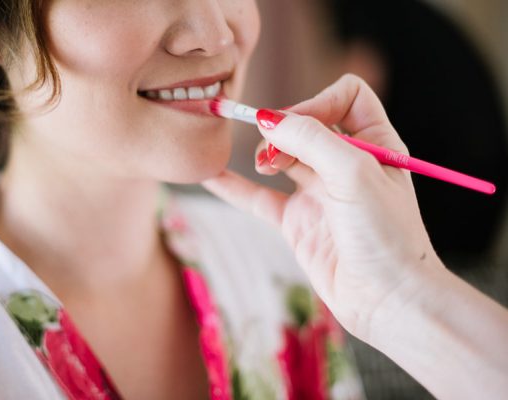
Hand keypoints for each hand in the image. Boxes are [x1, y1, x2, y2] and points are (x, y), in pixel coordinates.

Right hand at [202, 74, 443, 341]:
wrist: (385, 300)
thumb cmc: (386, 236)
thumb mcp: (354, 174)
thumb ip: (311, 139)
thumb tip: (267, 118)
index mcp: (375, 144)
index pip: (345, 97)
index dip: (319, 102)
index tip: (301, 125)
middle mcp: (346, 164)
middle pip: (306, 124)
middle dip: (285, 128)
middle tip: (273, 148)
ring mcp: (319, 192)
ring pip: (282, 156)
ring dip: (265, 153)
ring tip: (264, 165)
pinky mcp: (298, 221)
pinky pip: (260, 198)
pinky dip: (236, 187)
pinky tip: (212, 176)